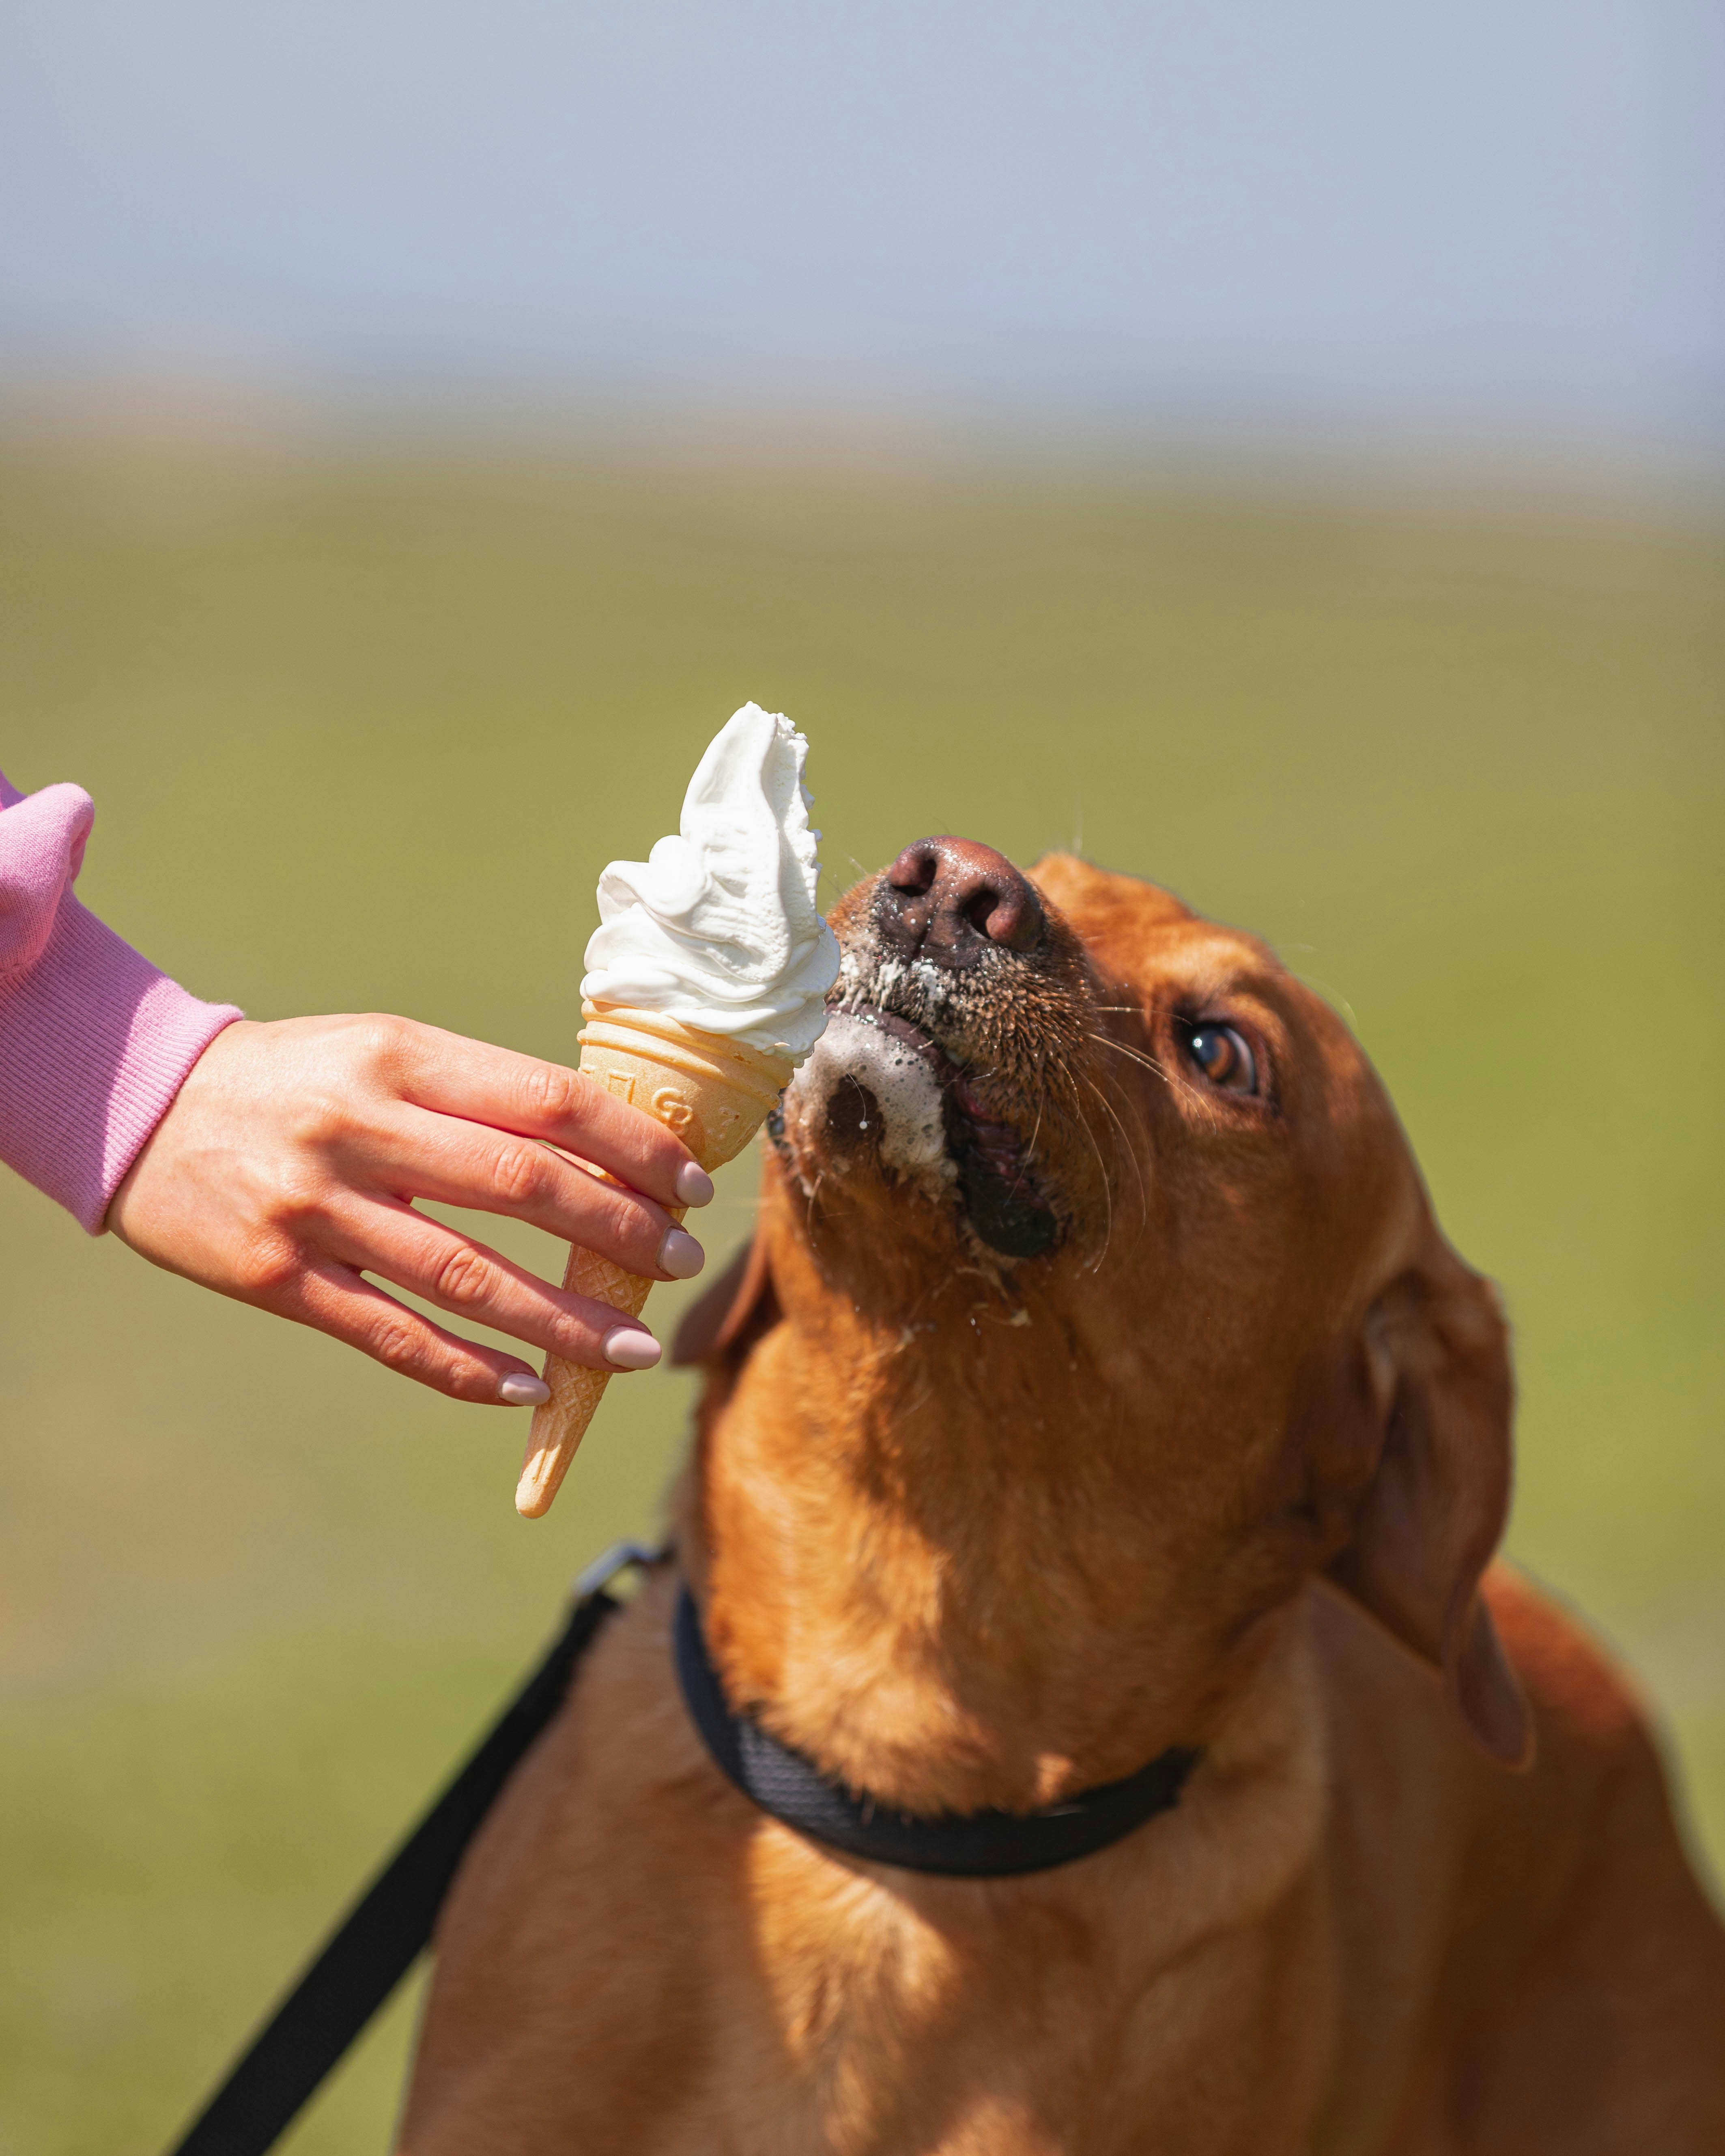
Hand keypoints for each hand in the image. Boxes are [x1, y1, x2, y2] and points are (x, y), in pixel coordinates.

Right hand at [108, 1014, 713, 1404]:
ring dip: (563, 1320)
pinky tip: (530, 1388)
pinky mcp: (276, 1277)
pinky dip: (468, 1369)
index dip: (631, 1146)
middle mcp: (359, 1127)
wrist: (140, 1105)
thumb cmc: (295, 1078)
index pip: (546, 1101)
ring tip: (635, 1348)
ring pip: (466, 1276)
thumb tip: (600, 1152)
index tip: (689, 1184)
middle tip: (682, 1261)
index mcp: (399, 1056)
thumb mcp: (383, 1052)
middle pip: (521, 1185)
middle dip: (617, 1230)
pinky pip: (392, 1335)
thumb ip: (477, 1095)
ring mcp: (315, 1208)